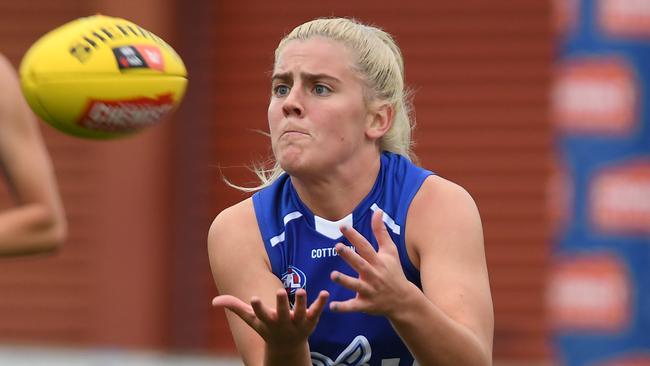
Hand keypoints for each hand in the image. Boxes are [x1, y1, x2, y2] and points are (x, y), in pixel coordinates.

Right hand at [212, 288, 328, 348]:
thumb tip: (214, 301)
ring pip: (300, 312)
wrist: (287, 348)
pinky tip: (325, 293)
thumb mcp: (251, 320)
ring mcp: (297, 323)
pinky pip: (316, 311)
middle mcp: (282, 323)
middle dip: (281, 304)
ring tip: (302, 290)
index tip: (253, 298)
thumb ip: (235, 307)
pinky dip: (321, 303)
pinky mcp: (310, 320)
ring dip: (301, 302)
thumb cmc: (267, 329)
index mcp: (267, 321)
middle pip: (281, 313)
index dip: (257, 307)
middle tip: (279, 292)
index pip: (260, 314)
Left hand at [329, 209, 417, 316]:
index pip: (365, 246)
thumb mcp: (390, 251)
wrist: (403, 300)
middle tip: (337, 246)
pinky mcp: (366, 305)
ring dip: (345, 281)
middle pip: (360, 264)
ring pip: (356, 285)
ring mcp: (370, 291)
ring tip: (333, 275)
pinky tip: (331, 306)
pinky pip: (353, 306)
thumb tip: (377, 211)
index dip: (354, 236)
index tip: (343, 226)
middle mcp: (373, 275)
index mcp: (378, 261)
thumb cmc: (393, 272)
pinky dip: (343, 307)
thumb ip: (381, 232)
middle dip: (349, 256)